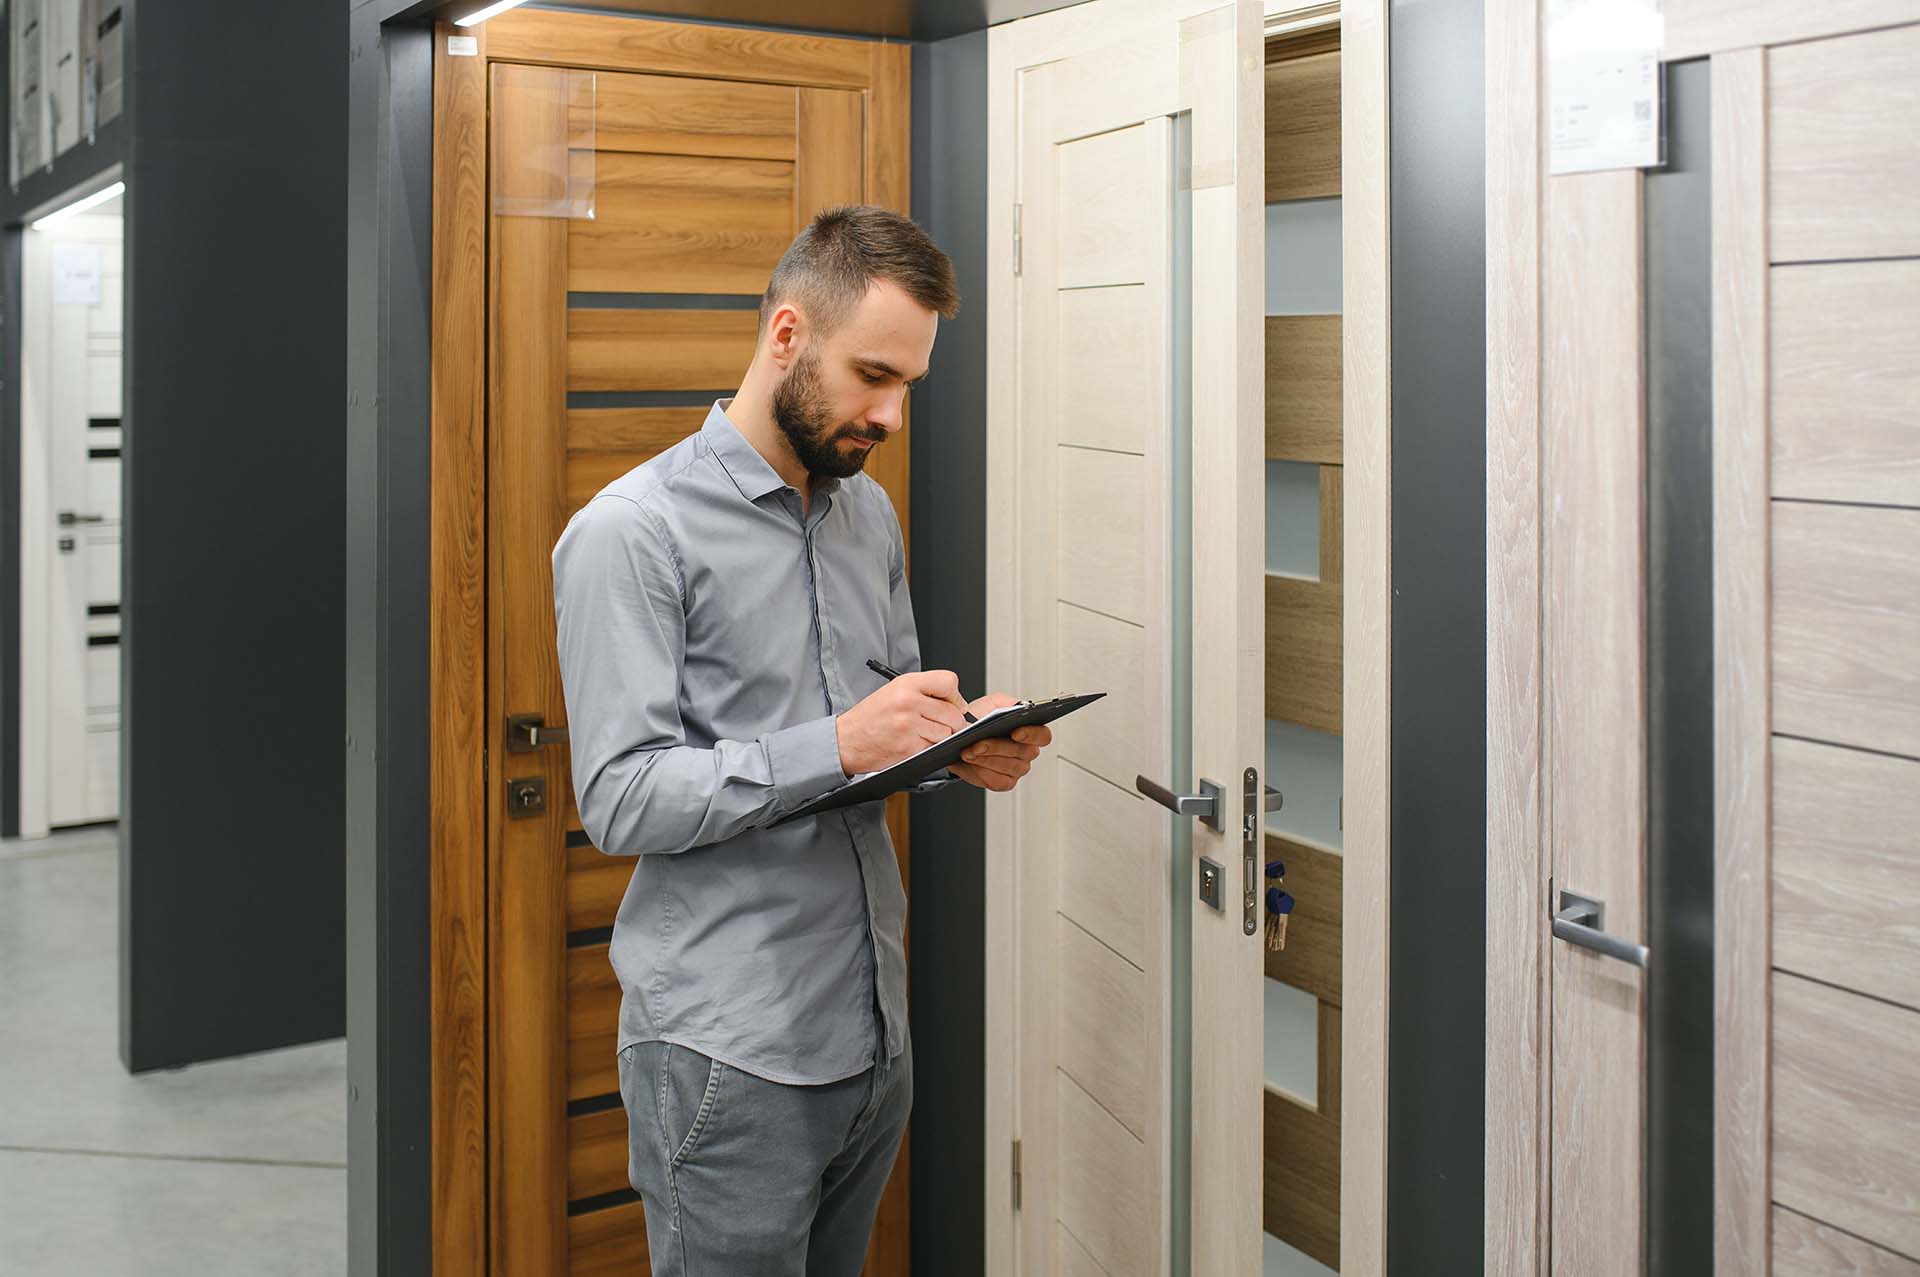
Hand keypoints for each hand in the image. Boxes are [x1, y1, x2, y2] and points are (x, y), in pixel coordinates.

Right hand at [836, 670, 970, 774]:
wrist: (847, 740)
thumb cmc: (871, 716)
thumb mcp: (894, 689)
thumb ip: (925, 690)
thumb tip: (956, 701)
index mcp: (906, 684)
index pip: (949, 682)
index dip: (955, 696)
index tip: (953, 703)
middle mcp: (908, 702)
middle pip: (953, 712)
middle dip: (952, 720)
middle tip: (940, 722)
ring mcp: (908, 726)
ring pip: (946, 732)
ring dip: (940, 736)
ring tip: (922, 732)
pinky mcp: (908, 747)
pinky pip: (934, 747)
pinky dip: (928, 747)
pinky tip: (913, 741)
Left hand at [948, 693, 1051, 792]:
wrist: (960, 736)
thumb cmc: (979, 720)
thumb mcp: (992, 704)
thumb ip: (1007, 703)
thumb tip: (1016, 708)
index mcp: (1030, 731)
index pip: (1043, 735)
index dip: (1032, 735)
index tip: (1015, 732)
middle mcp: (1028, 752)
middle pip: (1022, 753)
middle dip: (997, 747)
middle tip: (977, 743)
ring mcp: (1018, 769)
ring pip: (1008, 767)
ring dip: (985, 759)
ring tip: (968, 752)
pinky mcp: (1005, 783)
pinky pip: (997, 781)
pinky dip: (981, 772)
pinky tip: (971, 763)